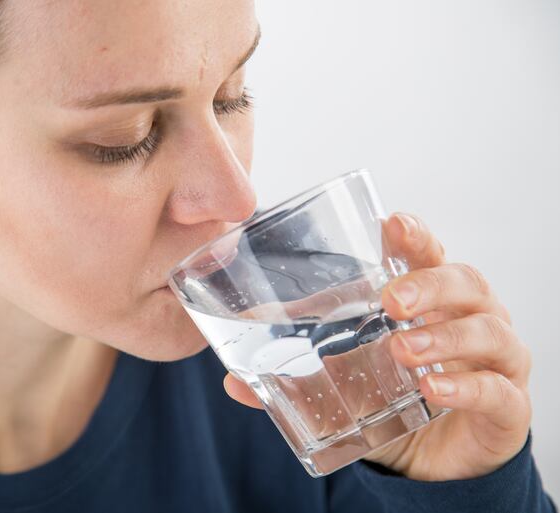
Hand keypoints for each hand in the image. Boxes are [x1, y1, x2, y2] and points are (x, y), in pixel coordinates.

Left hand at [223, 212, 532, 480]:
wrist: (434, 460)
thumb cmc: (392, 396)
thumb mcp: (342, 377)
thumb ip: (293, 373)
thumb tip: (231, 380)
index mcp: (431, 301)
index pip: (429, 254)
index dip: (415, 235)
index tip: (392, 223)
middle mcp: (470, 319)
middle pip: (466, 281)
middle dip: (428, 283)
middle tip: (389, 299)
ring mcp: (495, 361)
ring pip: (488, 329)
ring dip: (444, 335)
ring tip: (403, 349)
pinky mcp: (506, 406)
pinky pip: (498, 390)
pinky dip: (467, 386)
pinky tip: (434, 389)